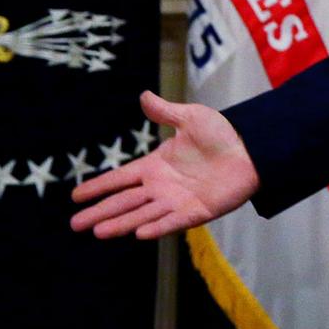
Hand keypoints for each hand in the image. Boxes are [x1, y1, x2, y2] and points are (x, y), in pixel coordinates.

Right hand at [70, 91, 259, 239]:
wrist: (252, 149)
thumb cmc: (222, 135)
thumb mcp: (191, 118)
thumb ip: (165, 112)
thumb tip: (143, 95)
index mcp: (156, 165)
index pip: (120, 178)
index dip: (99, 186)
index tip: (75, 196)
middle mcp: (161, 186)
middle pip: (124, 201)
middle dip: (100, 211)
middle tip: (75, 224)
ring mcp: (177, 201)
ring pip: (142, 214)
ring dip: (121, 223)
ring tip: (97, 231)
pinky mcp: (196, 212)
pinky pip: (172, 222)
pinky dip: (156, 227)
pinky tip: (138, 233)